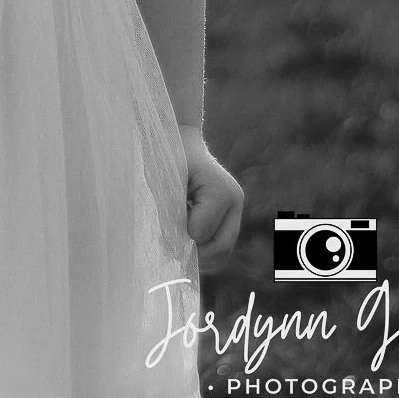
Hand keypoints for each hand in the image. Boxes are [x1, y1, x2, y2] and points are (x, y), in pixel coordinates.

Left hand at [178, 125, 242, 274]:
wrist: (182, 141)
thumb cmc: (169, 158)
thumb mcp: (165, 182)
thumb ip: (170, 213)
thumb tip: (176, 246)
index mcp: (220, 191)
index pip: (201, 232)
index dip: (181, 237)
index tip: (162, 236)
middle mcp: (235, 202)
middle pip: (221, 247)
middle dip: (194, 254)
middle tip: (170, 248)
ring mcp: (236, 209)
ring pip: (224, 251)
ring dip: (200, 255)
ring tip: (177, 244)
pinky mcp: (231, 216)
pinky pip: (221, 245)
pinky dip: (204, 251)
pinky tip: (186, 240)